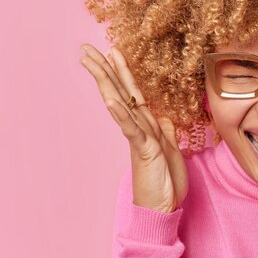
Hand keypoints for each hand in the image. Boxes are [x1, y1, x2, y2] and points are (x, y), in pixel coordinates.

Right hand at [79, 43, 187, 212]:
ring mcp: (139, 137)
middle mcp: (138, 127)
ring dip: (107, 81)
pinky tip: (110, 100)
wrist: (162, 209)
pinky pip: (131, 129)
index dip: (123, 71)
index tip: (113, 51)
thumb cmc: (165, 182)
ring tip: (92, 62)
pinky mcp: (143, 149)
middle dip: (104, 68)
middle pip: (119, 91)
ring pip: (121, 103)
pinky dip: (121, 114)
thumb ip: (165, 132)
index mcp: (146, 125)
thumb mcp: (171, 150)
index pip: (131, 92)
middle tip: (86, 48)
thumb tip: (163, 117)